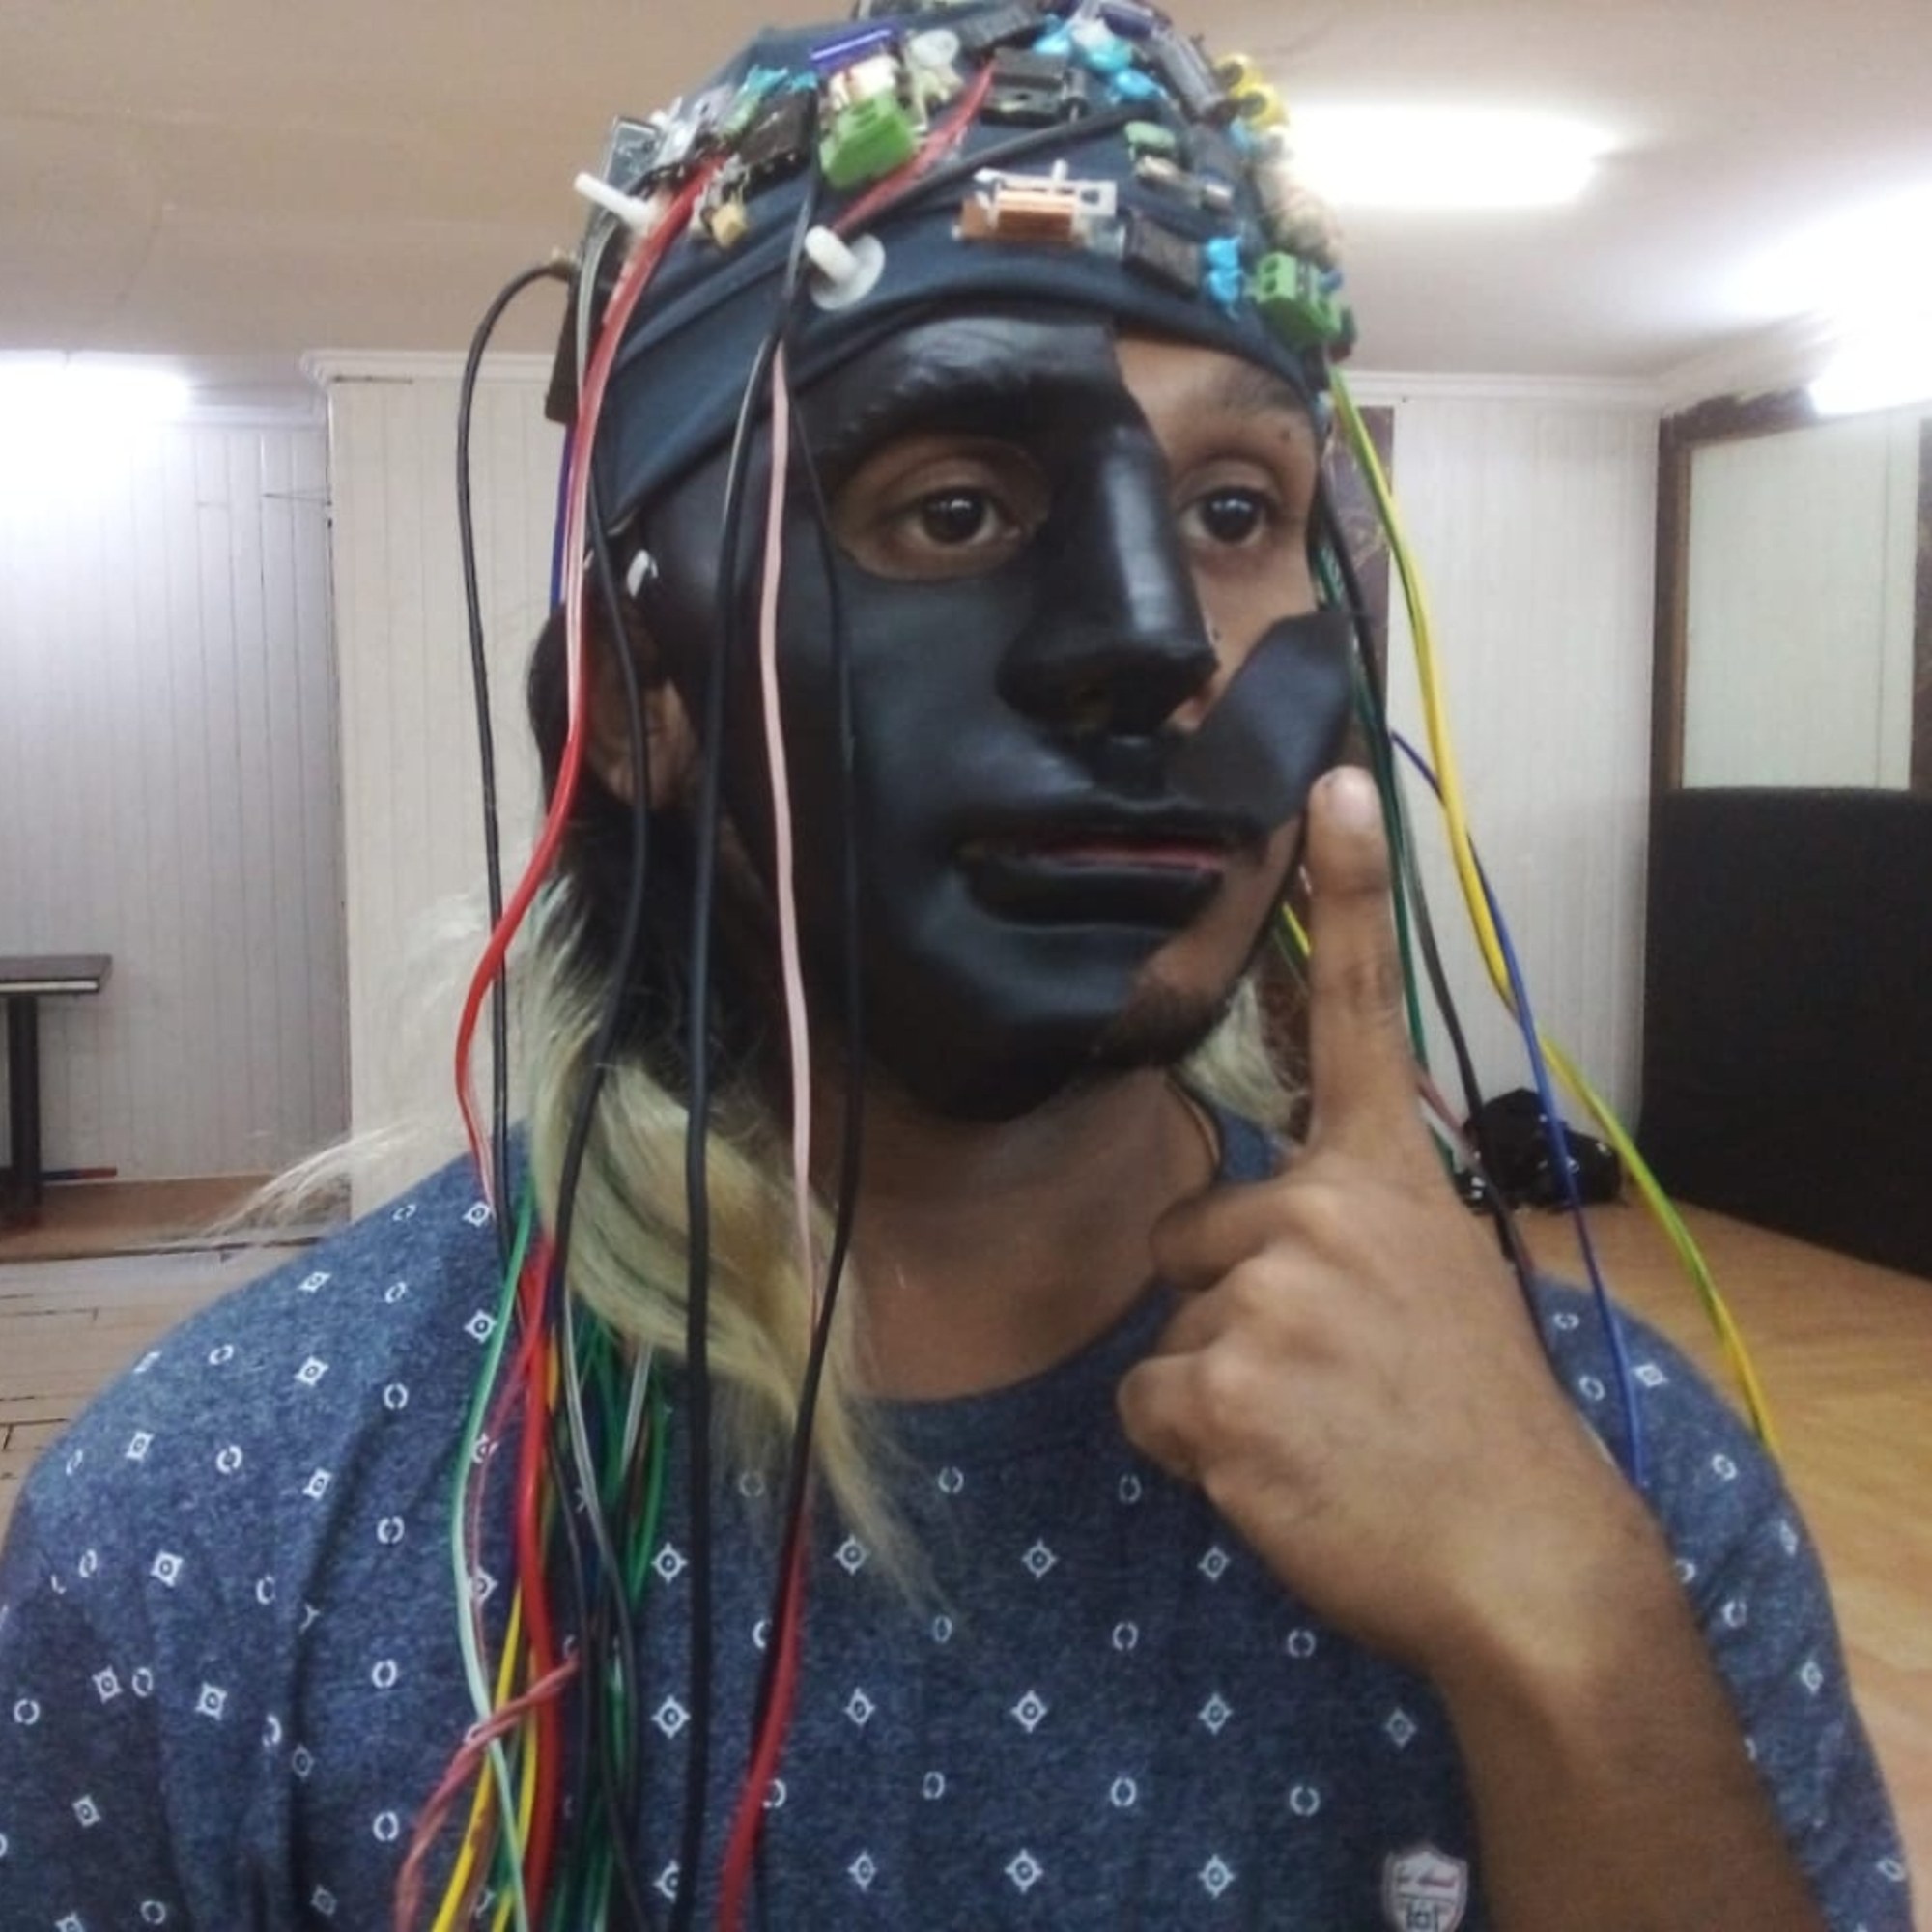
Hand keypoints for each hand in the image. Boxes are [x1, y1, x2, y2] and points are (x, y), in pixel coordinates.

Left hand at [1117, 766, 1652, 1681]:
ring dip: (1221, 1386)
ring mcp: (1266, 1296)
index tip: (1327, 781)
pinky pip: (1146, 1404)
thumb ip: (1357, 1231)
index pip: (1361, 1013)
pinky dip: (1192, 1449)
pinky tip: (1278, 1472)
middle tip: (1326, 1375)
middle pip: (1191, 1233)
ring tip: (1317, 1432)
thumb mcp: (1443, 1286)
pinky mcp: (1214, 1387)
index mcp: (1388, 1178)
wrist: (1520, 1559)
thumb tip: (1272, 1239)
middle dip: (1231, 1302)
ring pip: (1172, 1327)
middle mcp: (1320, 1211)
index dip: (1346, 892)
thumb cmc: (1479, 1424)